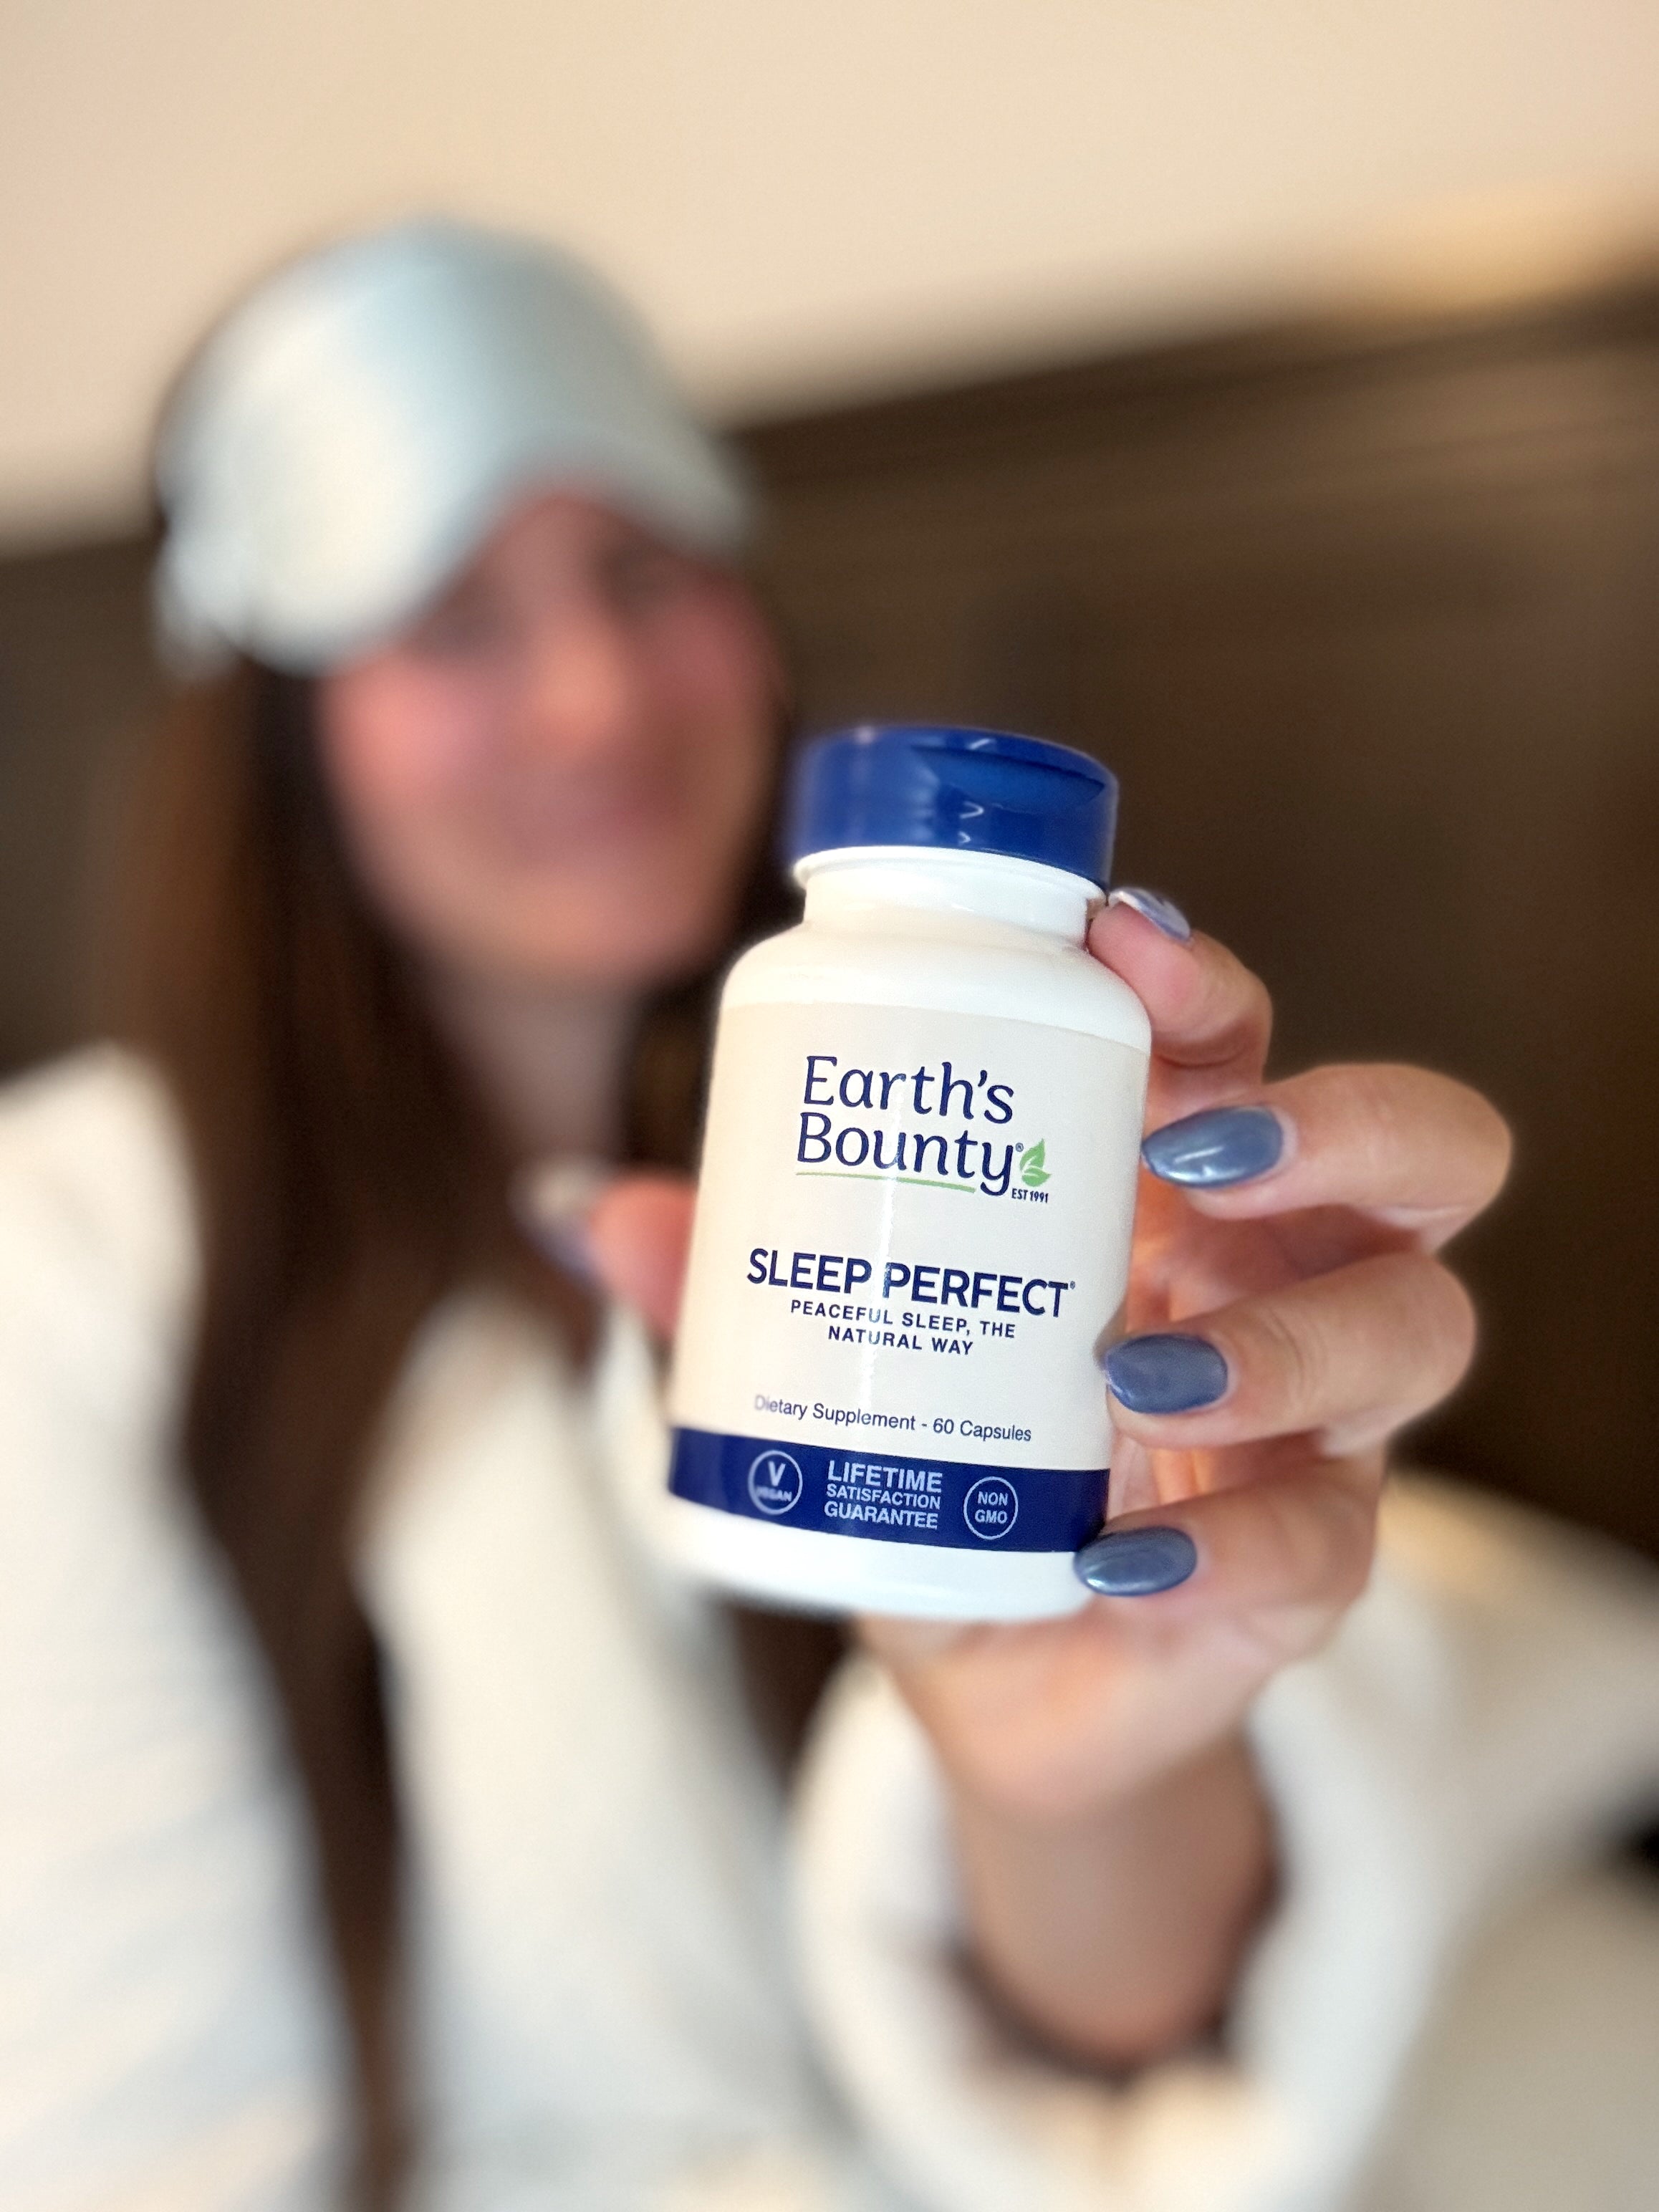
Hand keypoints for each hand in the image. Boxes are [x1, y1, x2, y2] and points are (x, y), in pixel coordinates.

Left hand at [583, 898, 1510, 2060]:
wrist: (1000, 1669)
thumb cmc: (939, 1465)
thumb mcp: (830, 1366)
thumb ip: (729, 1287)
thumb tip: (575, 1203)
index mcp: (1171, 1183)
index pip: (1236, 1043)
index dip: (1203, 980)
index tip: (1115, 937)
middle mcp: (1277, 1273)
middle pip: (1418, 1149)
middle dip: (1337, 1121)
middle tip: (1193, 1154)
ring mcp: (1318, 1417)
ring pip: (1415, 1326)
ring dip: (1288, 1340)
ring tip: (1138, 1383)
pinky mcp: (1307, 1564)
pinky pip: (1328, 1542)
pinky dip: (1228, 1547)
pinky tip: (1122, 1562)